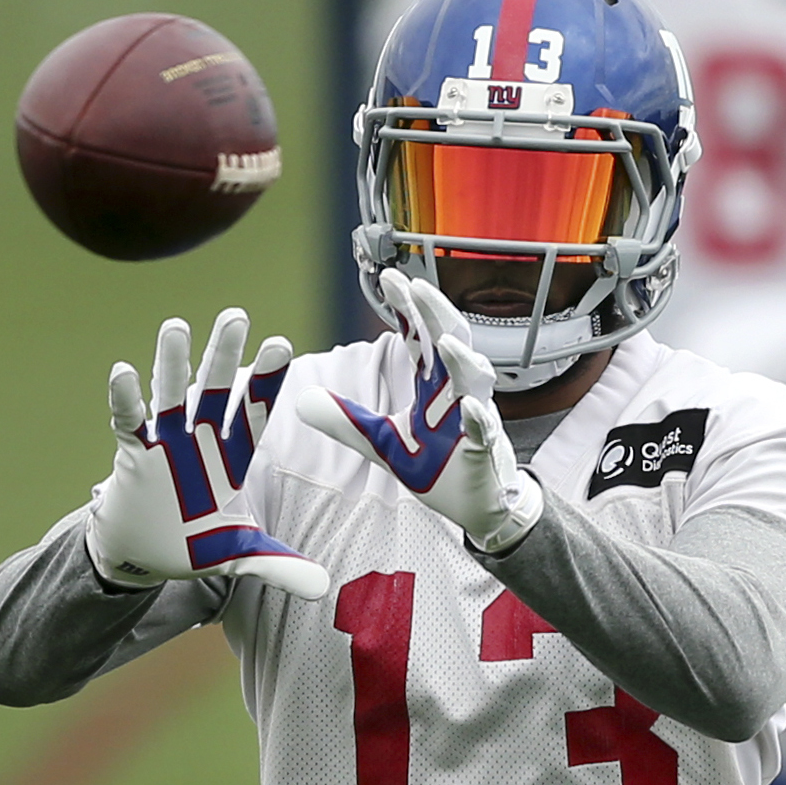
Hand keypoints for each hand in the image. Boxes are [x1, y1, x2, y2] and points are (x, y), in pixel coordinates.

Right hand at [84, 308, 328, 598]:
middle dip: (223, 354)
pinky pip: (127, 422)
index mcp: (230, 457)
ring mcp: (165, 443)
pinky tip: (123, 372)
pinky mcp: (133, 454)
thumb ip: (278, 564)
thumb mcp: (238, 555)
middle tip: (235, 315)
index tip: (281, 343)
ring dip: (172, 363)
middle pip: (214, 390)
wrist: (144, 556)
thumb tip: (323, 587)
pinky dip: (125, 399)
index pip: (253, 413)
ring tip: (176, 325)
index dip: (265, 381)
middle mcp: (200, 440)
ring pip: (170, 394)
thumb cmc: (193, 545)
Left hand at [296, 270, 543, 553]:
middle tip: (415, 286)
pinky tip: (468, 407)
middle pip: (453, 340)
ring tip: (442, 341)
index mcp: (434, 387)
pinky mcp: (485, 451)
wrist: (478, 506)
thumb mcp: (382, 443)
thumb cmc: (439, 467)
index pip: (421, 337)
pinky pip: (485, 431)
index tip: (390, 278)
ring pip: (476, 380)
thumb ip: (347, 420)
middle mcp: (458, 394)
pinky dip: (478, 418)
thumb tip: (300, 399)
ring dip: (461, 359)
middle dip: (436, 313)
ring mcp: (475, 419)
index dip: (408, 308)